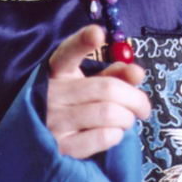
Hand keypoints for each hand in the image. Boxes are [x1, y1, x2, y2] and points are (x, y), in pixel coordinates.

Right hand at [47, 24, 150, 158]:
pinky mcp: (61, 148)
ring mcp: (54, 121)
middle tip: (143, 108)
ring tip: (126, 121)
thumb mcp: (86, 85)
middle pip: (106, 88)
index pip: (68, 52)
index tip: (98, 33)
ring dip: (127, 118)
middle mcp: (51, 94)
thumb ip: (112, 75)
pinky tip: (113, 134)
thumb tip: (138, 73)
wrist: (38, 144)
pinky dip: (116, 135)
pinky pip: (103, 137)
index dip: (82, 41)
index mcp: (56, 72)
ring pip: (109, 113)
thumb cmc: (69, 107)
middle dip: (135, 99)